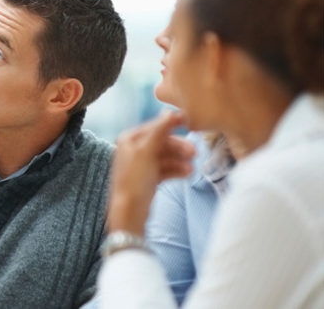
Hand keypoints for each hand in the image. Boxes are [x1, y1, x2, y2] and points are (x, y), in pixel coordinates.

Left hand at [107, 110, 196, 234]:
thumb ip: (159, 131)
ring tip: (191, 169)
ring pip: (165, 156)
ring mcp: (141, 164)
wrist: (129, 210)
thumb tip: (169, 112)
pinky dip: (175, 170)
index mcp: (129, 139)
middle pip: (162, 142)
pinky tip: (186, 174)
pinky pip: (165, 169)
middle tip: (195, 153)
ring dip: (179, 161)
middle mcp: (133, 149)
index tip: (189, 120)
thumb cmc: (135, 179)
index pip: (154, 127)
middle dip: (178, 147)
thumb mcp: (148, 151)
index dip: (171, 124)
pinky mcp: (148, 178)